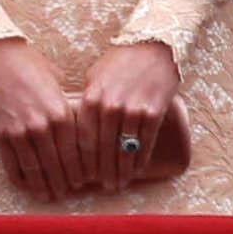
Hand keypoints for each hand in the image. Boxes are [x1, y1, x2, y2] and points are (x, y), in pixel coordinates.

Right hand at [0, 35, 97, 201]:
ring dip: (43, 185)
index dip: (79, 170)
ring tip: (48, 195)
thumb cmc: (30, 64)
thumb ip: (66, 107)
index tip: (82, 182)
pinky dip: (19, 177)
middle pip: (56, 164)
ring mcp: (19, 130)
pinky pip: (10, 162)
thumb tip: (78, 128)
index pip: (75, 151)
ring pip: (34, 167)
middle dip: (63, 182)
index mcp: (60, 112)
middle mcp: (41, 125)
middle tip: (66, 193)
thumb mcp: (57, 83)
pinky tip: (25, 185)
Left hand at [73, 39, 181, 189]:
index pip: (83, 138)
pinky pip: (145, 143)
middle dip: (102, 171)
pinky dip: (139, 160)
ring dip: (121, 171)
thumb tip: (79, 127)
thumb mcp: (95, 78)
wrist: (153, 46)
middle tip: (104, 187)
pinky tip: (136, 171)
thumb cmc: (121, 62)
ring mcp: (131, 110)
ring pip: (123, 150)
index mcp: (91, 98)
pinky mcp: (153, 112)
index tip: (82, 175)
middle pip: (102, 148)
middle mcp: (109, 106)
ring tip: (118, 185)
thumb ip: (87, 102)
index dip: (82, 160)